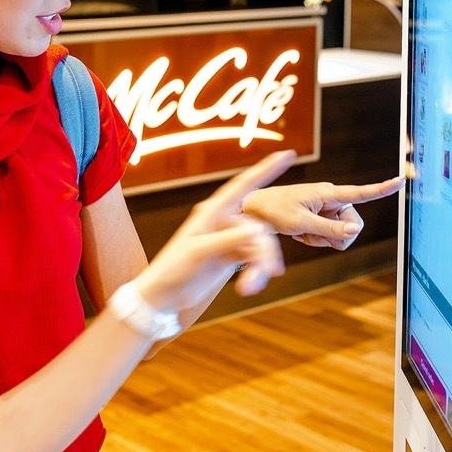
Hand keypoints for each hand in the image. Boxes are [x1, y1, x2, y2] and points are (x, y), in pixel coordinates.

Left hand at [133, 151, 298, 312]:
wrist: (163, 297)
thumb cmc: (172, 270)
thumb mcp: (198, 253)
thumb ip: (227, 240)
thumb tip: (256, 228)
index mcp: (212, 212)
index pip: (243, 185)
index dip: (266, 169)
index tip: (287, 154)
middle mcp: (222, 222)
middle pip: (258, 227)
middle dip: (266, 250)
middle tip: (269, 271)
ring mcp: (228, 240)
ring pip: (259, 246)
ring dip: (260, 266)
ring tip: (252, 287)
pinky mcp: (231, 257)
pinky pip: (254, 259)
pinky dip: (255, 273)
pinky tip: (250, 287)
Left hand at [242, 174, 403, 249]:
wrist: (255, 211)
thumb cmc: (274, 211)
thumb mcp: (300, 223)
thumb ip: (329, 228)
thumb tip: (355, 231)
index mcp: (328, 194)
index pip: (361, 192)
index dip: (382, 189)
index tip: (401, 180)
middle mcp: (332, 199)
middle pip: (352, 225)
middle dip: (337, 236)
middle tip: (312, 234)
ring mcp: (326, 209)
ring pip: (341, 234)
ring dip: (324, 239)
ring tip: (302, 231)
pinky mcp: (320, 217)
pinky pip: (329, 236)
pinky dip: (317, 239)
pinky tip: (301, 233)